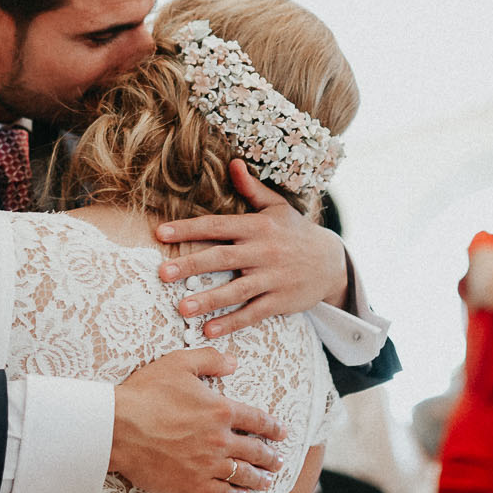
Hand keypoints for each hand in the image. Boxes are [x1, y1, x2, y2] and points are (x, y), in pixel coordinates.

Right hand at [110, 348, 284, 492]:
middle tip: (279, 461)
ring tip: (268, 481)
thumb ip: (210, 360)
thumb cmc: (145, 393)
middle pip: (256, 451)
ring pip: (244, 474)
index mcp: (220, 410)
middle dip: (271, 457)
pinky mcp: (193, 485)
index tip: (282, 433)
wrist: (117, 428)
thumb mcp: (178, 364)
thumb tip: (234, 362)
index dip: (273, 427)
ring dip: (260, 478)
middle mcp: (220, 440)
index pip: (257, 420)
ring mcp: (208, 465)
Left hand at [155, 160, 347, 337]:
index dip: (188, 229)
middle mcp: (263, 251)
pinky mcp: (280, 300)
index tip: (160, 233)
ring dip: (208, 300)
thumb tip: (234, 162)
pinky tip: (209, 330)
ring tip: (182, 308)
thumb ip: (252, 188)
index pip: (217, 225)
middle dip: (191, 265)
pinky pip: (253, 313)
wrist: (332, 262)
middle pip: (222, 258)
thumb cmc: (295, 232)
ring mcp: (272, 277)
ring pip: (236, 290)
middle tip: (162, 274)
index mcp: (257, 226)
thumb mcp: (277, 207)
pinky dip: (232, 322)